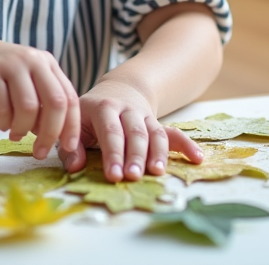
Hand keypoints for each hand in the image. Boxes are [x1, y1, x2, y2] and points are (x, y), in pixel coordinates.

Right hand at [0, 37, 79, 159]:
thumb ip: (42, 104)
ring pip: (28, 107)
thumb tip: (54, 136)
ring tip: (14, 134)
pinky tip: (0, 122)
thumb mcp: (26, 82)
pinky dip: (3, 123)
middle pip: (55, 103)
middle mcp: (32, 60)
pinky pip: (2, 108)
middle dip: (50, 134)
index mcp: (46, 63)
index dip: (71, 126)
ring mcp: (10, 64)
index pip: (69, 97)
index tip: (69, 148)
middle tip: (40, 152)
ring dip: (22, 129)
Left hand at [61, 78, 201, 181]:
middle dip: (135, 156)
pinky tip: (197, 158)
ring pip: (154, 133)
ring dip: (157, 153)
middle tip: (133, 177)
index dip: (113, 154)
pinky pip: (173, 133)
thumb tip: (75, 167)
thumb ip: (71, 146)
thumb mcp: (75, 123)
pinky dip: (186, 145)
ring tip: (158, 173)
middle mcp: (126, 110)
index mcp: (103, 107)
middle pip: (134, 133)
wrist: (116, 90)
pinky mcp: (157, 124)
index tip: (114, 175)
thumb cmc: (89, 114)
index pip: (110, 132)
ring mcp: (144, 116)